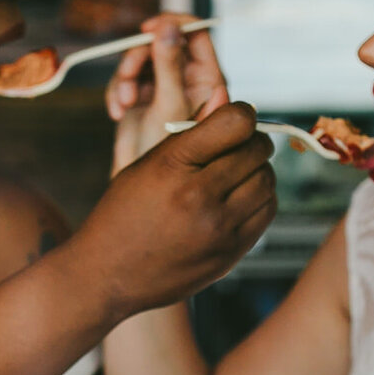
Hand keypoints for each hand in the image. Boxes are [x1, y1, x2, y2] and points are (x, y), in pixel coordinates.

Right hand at [65, 100, 274, 316]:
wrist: (107, 275)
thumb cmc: (123, 213)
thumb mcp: (145, 164)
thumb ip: (189, 132)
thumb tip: (229, 100)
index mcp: (172, 165)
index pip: (237, 122)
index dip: (242, 115)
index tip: (235, 121)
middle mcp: (198, 196)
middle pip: (257, 150)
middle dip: (251, 142)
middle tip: (239, 146)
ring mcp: (217, 229)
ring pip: (266, 181)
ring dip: (257, 171)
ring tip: (236, 174)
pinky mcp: (229, 254)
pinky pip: (266, 212)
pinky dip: (259, 199)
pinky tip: (238, 199)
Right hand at [108, 14, 229, 172]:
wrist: (139, 191)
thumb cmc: (164, 158)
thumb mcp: (167, 107)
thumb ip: (168, 65)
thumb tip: (168, 27)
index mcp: (208, 80)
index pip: (197, 35)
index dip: (174, 24)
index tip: (149, 28)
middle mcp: (187, 81)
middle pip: (163, 42)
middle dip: (140, 56)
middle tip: (127, 74)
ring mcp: (164, 89)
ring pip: (141, 59)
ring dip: (126, 76)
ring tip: (123, 103)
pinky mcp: (142, 98)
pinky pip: (126, 77)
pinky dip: (118, 90)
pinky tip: (117, 112)